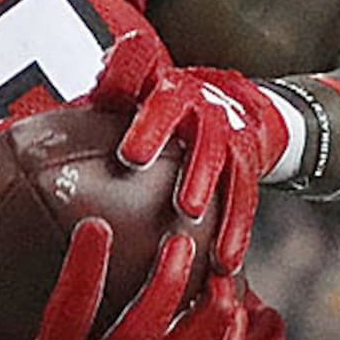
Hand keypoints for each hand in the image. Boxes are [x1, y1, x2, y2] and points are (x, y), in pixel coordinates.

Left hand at [89, 31, 286, 275]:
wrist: (230, 98)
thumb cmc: (159, 99)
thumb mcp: (138, 84)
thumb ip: (117, 82)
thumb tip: (92, 71)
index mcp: (174, 92)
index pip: (164, 104)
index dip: (151, 129)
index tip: (131, 157)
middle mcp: (210, 115)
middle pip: (208, 144)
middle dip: (200, 175)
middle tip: (186, 207)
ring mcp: (233, 143)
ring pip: (235, 179)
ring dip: (228, 217)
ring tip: (217, 255)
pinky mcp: (247, 170)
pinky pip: (246, 203)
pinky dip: (237, 235)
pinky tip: (226, 269)